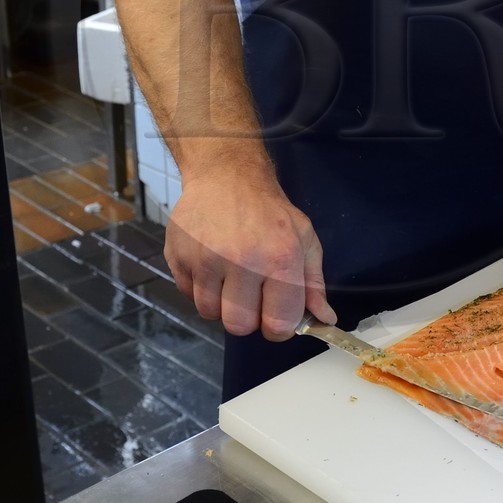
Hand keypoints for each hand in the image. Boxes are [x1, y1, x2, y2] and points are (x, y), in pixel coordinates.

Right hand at [164, 166, 335, 341]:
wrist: (226, 175)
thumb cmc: (268, 210)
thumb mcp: (303, 240)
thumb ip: (313, 283)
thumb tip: (324, 319)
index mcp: (279, 258)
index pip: (278, 324)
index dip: (278, 327)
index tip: (275, 316)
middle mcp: (241, 260)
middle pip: (239, 326)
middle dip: (247, 317)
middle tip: (251, 294)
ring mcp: (205, 258)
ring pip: (210, 313)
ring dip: (221, 303)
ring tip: (229, 276)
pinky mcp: (179, 256)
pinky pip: (188, 295)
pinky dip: (200, 288)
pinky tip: (211, 264)